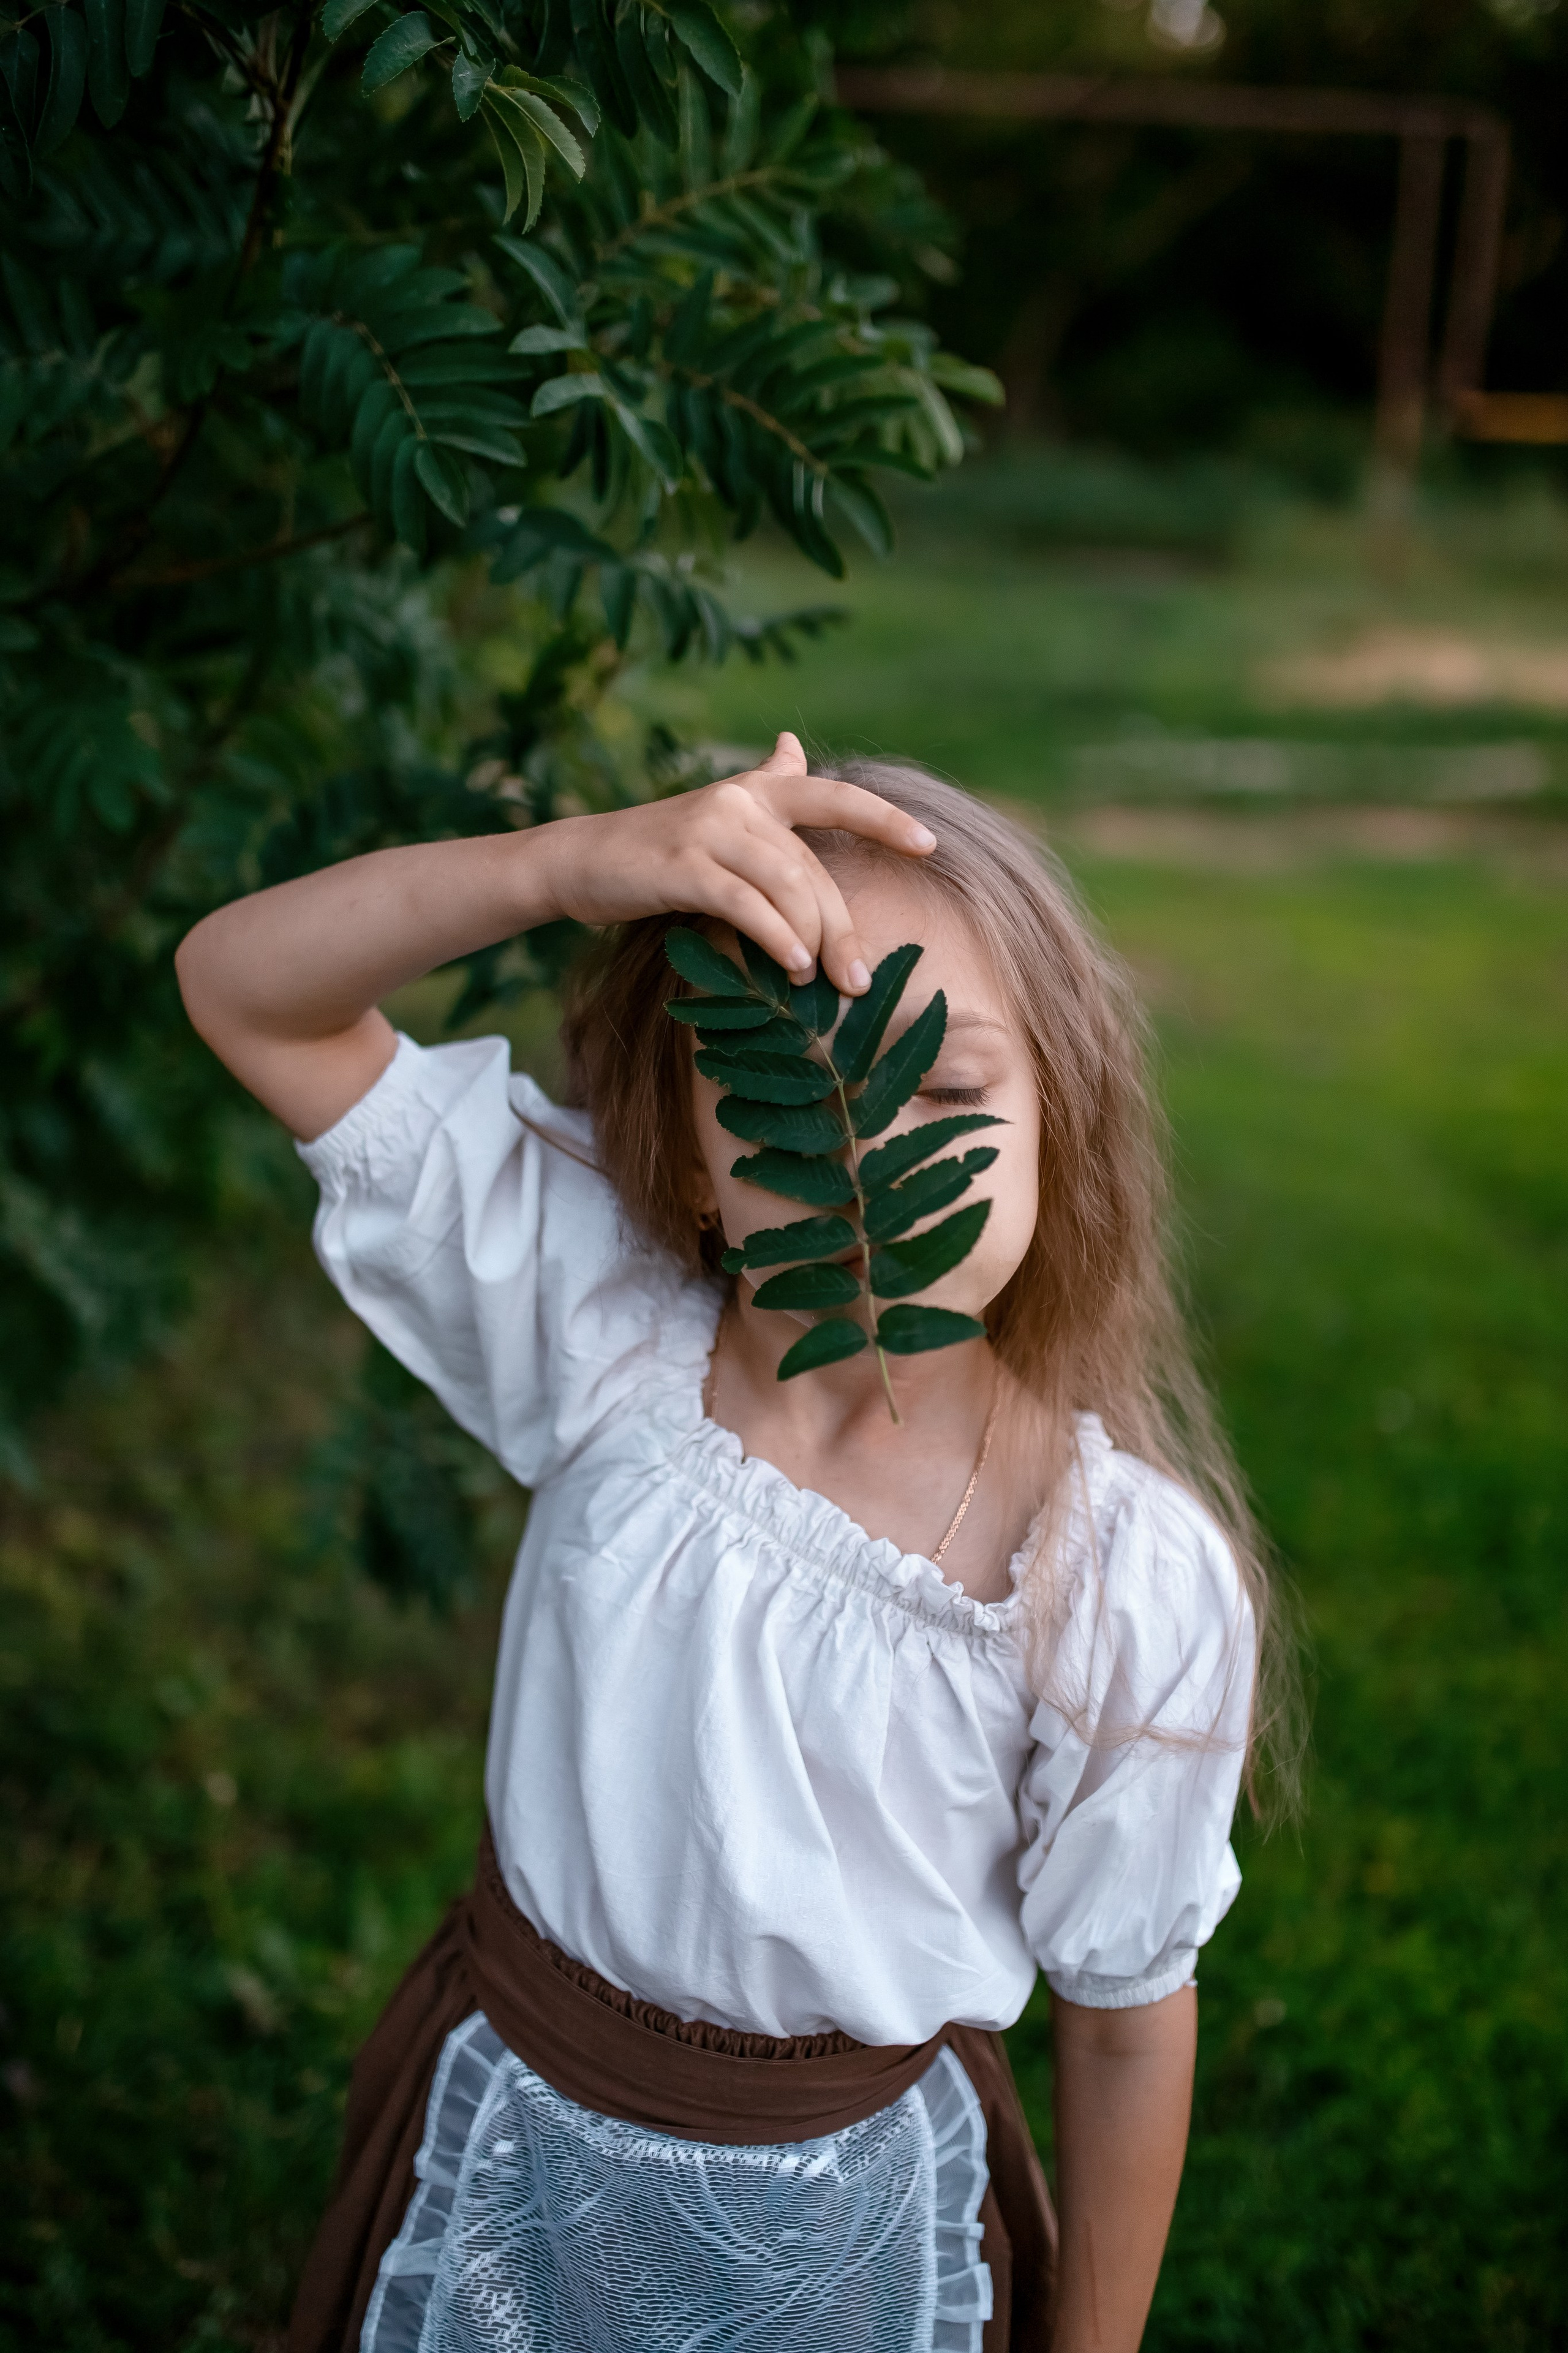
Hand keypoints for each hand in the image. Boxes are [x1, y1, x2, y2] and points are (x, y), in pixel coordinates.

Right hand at [540, 732, 935, 995]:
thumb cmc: (657, 849)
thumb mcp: (717, 812)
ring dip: (814, 938)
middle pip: (813, 868)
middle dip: (843, 927)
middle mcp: (740, 802)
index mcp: (757, 791)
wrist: (579, 859)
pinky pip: (745, 903)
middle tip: (861, 980)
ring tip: (824, 982)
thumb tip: (794, 747)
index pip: (833, 797)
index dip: (884, 819)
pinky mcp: (683, 866)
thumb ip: (764, 786)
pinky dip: (775, 936)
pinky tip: (794, 964)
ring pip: (787, 885)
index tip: (930, 844)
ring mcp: (710, 830)